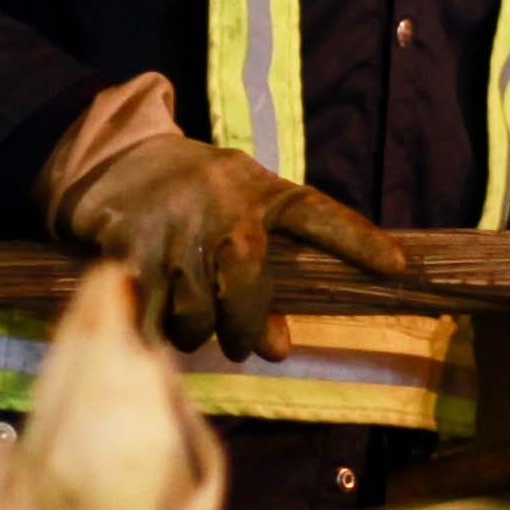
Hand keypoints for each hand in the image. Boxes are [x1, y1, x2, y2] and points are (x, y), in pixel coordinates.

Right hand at [40, 78, 406, 359]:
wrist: (109, 159)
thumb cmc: (191, 194)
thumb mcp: (236, 212)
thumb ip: (265, 274)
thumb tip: (279, 349)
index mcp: (256, 191)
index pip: (317, 214)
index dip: (359, 241)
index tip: (399, 267)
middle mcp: (219, 206)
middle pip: (247, 289)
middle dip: (245, 327)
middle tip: (242, 343)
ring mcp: (172, 227)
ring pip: (196, 315)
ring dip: (194, 332)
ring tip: (189, 319)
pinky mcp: (128, 248)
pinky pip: (151, 317)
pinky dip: (154, 329)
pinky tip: (150, 313)